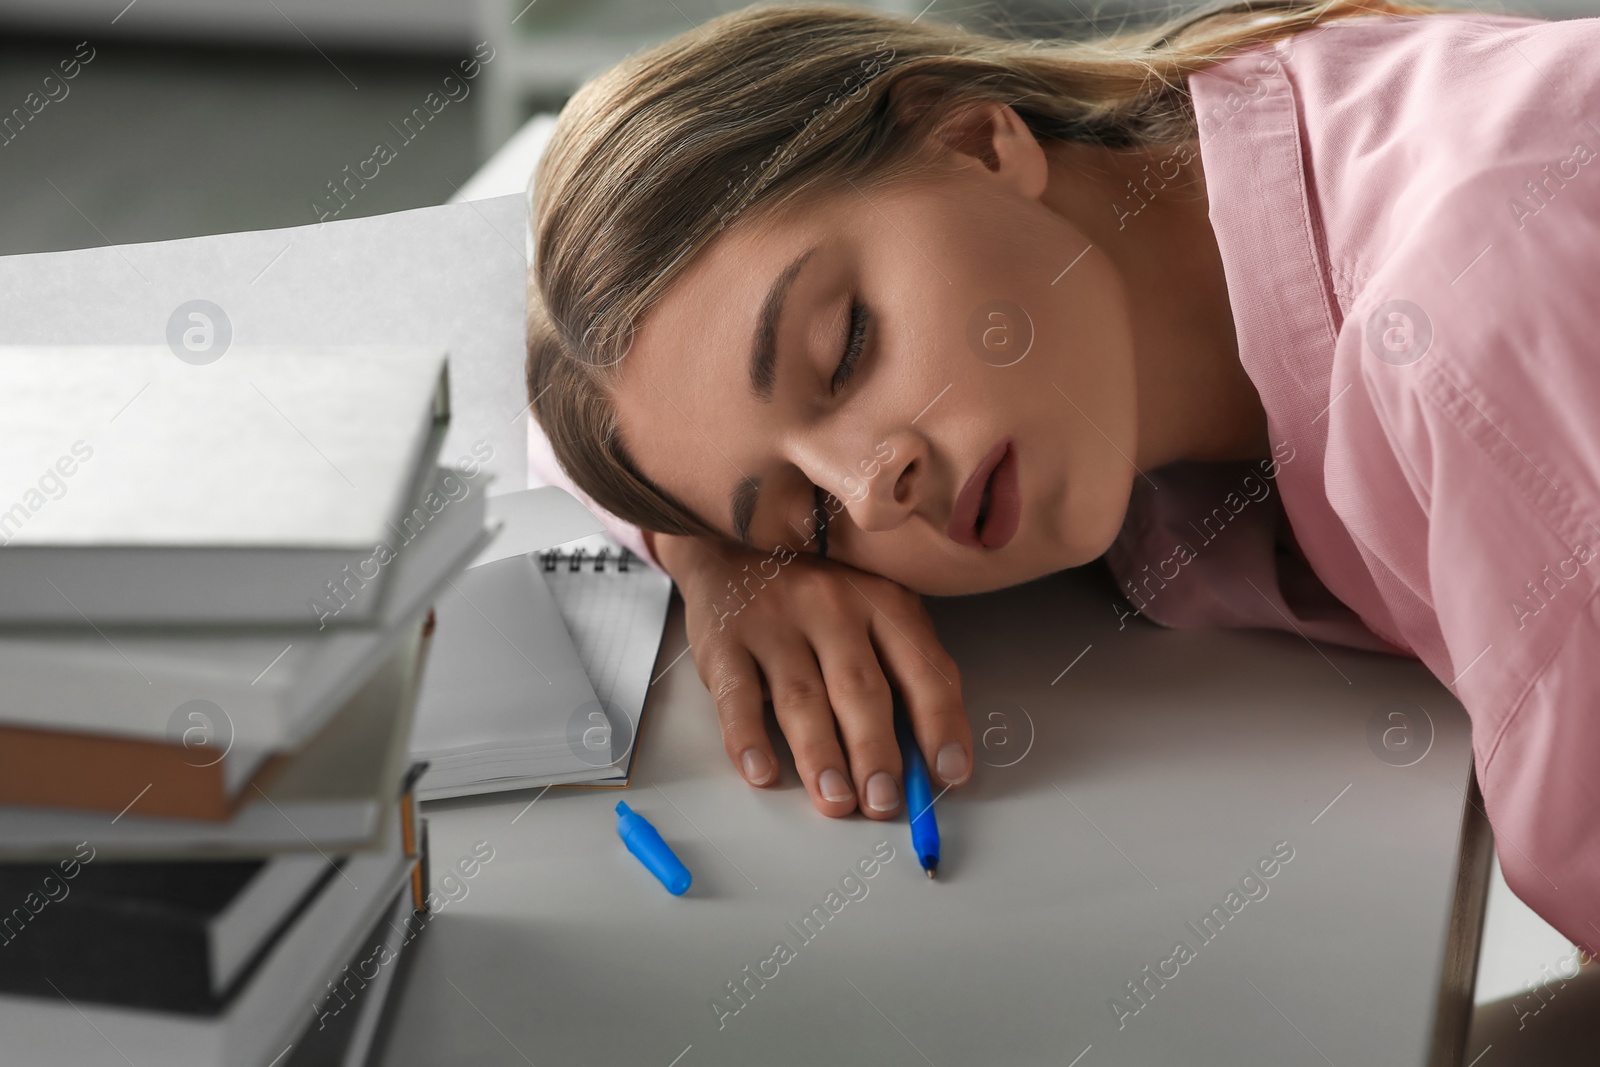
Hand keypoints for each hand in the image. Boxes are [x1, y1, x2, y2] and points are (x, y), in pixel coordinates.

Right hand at [650, 531, 971, 819]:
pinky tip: (762, 773)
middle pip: (860, 688)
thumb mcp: (873, 608)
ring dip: (820, 756)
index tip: (949, 773)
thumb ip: (902, 671)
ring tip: (836, 801)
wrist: (733, 541)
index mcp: (883, 602)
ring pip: (802, 698)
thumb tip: (928, 758)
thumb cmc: (819, 591)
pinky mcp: (725, 640)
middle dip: (876, 751)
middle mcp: (832, 606)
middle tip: (884, 802)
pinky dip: (747, 739)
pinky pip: (736, 696)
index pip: (922, 668)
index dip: (940, 724)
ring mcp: (775, 621)